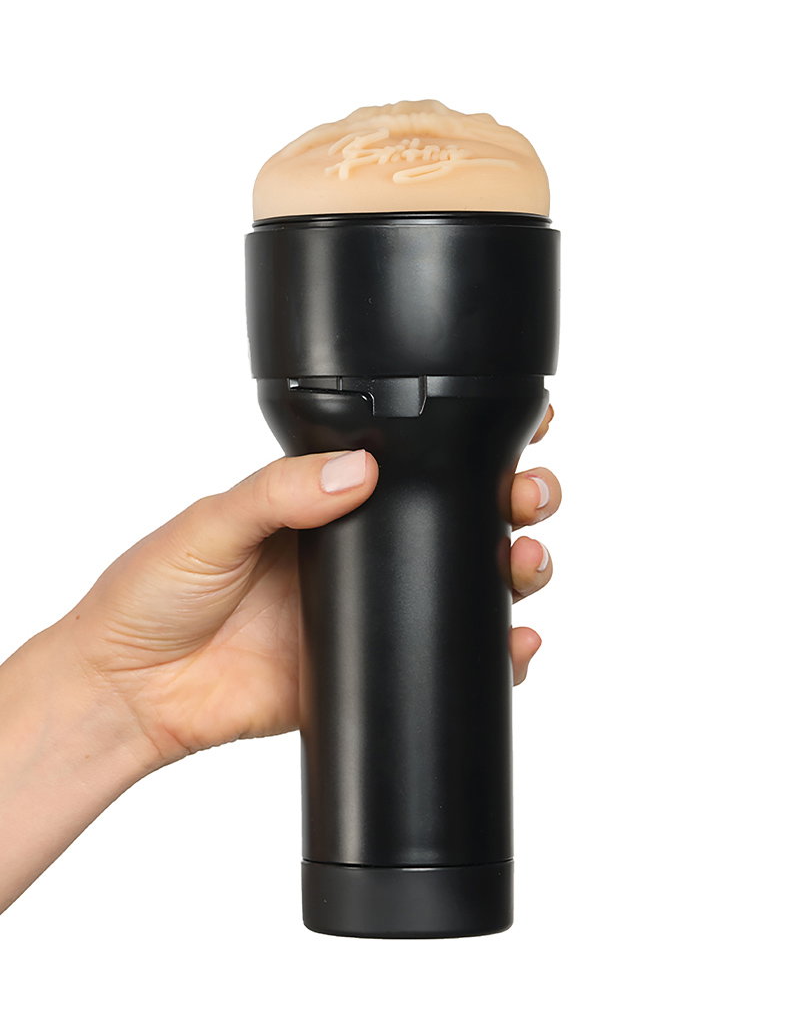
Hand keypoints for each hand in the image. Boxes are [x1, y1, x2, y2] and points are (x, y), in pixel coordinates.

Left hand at [54, 404, 559, 768]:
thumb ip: (281, 492)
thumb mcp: (212, 523)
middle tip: (529, 496)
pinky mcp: (367, 669)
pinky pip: (441, 661)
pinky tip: (516, 646)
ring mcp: (367, 613)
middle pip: (459, 521)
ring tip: (527, 562)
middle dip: (512, 502)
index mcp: (324, 503)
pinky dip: (492, 656)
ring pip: (465, 588)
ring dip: (514, 571)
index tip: (519, 429)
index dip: (468, 445)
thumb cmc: (151, 594)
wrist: (129, 690)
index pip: (411, 463)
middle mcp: (358, 553)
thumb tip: (359, 469)